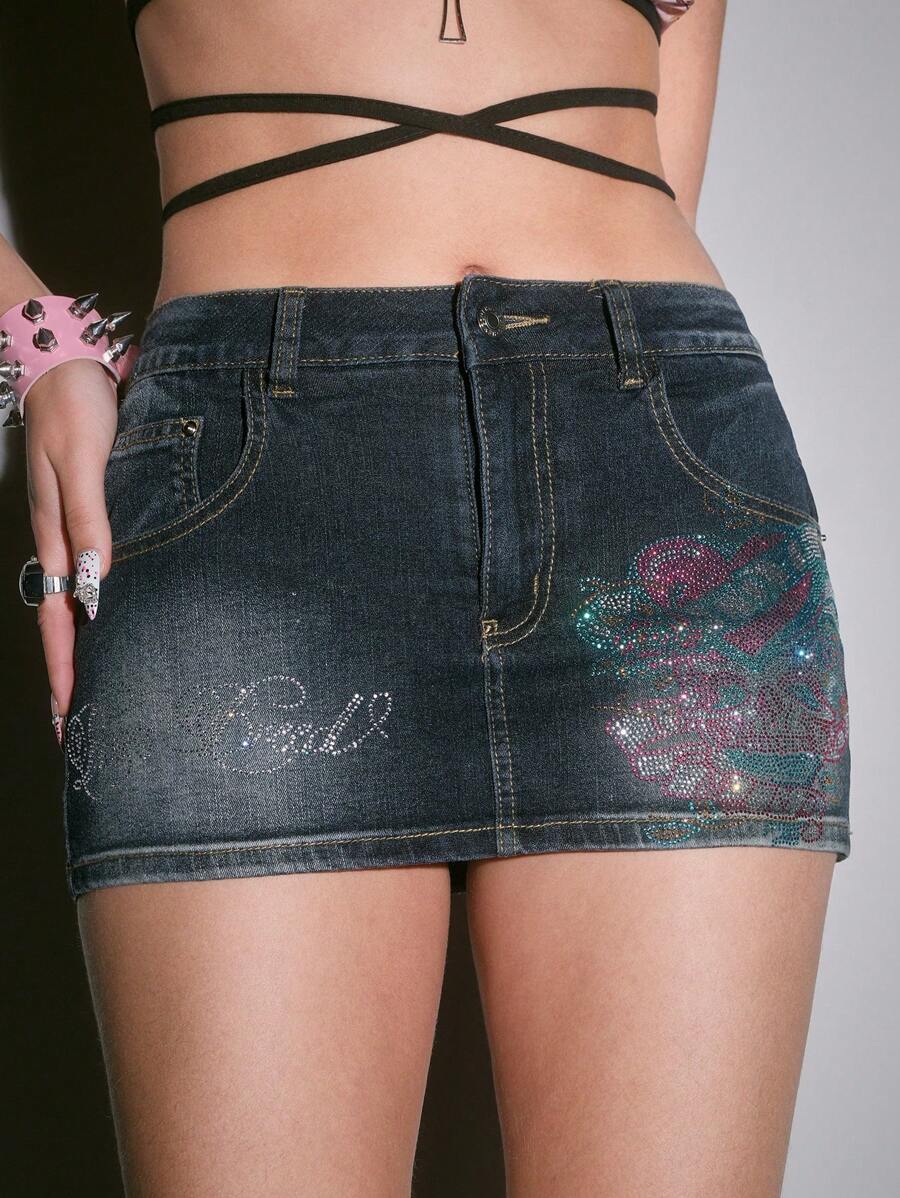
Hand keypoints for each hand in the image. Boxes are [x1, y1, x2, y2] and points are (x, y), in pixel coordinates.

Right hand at [24, 358, 118, 746]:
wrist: (67, 363)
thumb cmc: (77, 411)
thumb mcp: (86, 465)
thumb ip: (92, 524)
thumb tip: (97, 587)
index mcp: (58, 539)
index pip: (62, 620)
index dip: (66, 671)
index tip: (69, 718)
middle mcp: (64, 542)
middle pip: (65, 624)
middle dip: (70, 678)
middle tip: (79, 729)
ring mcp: (72, 530)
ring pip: (76, 605)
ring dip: (83, 651)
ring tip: (93, 692)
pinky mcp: (88, 514)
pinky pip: (89, 576)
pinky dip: (96, 611)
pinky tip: (110, 623)